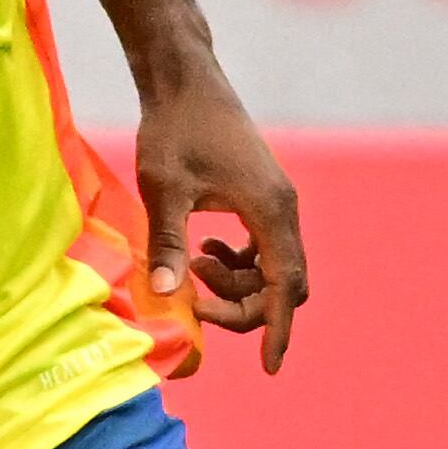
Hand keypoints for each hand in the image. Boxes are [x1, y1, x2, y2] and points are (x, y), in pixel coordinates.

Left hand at [132, 70, 309, 373]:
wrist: (185, 81)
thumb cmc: (174, 129)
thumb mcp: (163, 190)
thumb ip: (168, 244)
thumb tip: (164, 296)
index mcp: (270, 211)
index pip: (283, 287)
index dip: (276, 330)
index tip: (268, 367)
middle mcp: (283, 209)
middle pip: (283, 284)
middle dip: (245, 306)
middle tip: (194, 300)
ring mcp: (276, 202)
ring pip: (272, 268)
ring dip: (237, 283)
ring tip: (192, 265)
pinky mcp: (262, 196)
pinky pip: (263, 248)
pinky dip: (238, 262)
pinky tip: (202, 251)